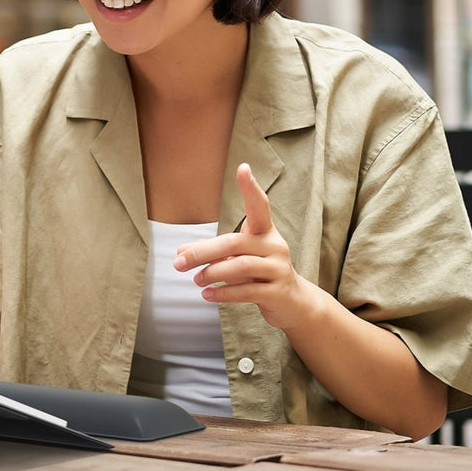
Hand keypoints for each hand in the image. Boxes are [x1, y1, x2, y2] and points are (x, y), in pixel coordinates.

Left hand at [172, 163, 322, 331]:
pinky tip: (208, 295)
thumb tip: (179, 252)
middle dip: (202, 252)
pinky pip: (247, 291)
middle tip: (179, 263)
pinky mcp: (278, 291)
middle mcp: (274, 245)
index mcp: (264, 231)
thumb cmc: (259, 273)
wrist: (293, 302)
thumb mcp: (236, 258)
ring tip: (196, 280)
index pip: (259, 205)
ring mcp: (278, 268)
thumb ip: (211, 253)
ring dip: (213, 273)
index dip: (250, 187)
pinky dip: (223, 293)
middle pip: (234, 242)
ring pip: (241, 266)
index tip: (242, 168)